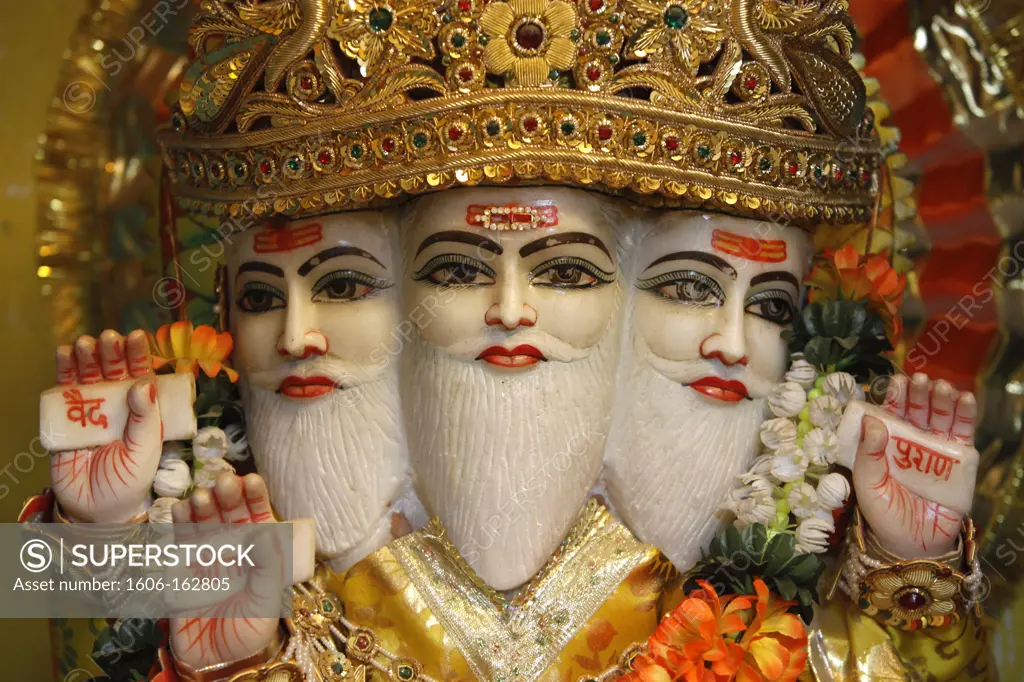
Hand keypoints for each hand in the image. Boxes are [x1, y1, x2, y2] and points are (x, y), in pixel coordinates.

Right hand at [50, 330, 161, 521]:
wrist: (96, 509)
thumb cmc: (129, 480)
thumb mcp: (145, 451)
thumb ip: (146, 419)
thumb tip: (144, 383)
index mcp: (143, 410)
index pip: (142, 376)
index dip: (138, 356)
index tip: (136, 337)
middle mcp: (118, 405)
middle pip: (114, 371)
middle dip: (111, 352)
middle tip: (109, 338)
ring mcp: (91, 410)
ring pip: (89, 376)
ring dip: (87, 358)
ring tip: (86, 343)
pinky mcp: (66, 419)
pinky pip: (65, 392)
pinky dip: (63, 372)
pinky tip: (64, 354)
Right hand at [168, 473, 282, 671]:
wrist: (213, 661)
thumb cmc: (248, 632)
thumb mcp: (266, 602)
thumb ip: (269, 569)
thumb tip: (268, 532)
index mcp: (259, 553)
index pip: (258, 517)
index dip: (254, 497)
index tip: (250, 480)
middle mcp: (233, 549)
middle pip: (229, 515)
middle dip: (226, 497)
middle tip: (223, 483)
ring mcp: (206, 557)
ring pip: (203, 523)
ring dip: (201, 508)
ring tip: (201, 497)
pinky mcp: (181, 569)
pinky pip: (178, 542)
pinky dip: (177, 525)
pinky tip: (179, 511)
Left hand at [851, 373, 978, 558]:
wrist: (913, 545)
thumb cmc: (884, 514)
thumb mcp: (867, 483)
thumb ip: (868, 453)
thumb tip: (873, 420)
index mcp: (886, 445)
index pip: (891, 415)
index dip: (895, 398)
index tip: (897, 382)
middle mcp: (912, 443)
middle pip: (917, 411)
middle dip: (918, 394)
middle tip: (920, 380)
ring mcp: (937, 451)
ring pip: (940, 418)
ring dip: (941, 400)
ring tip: (940, 386)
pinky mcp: (960, 463)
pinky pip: (963, 435)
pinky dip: (966, 415)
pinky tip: (965, 399)